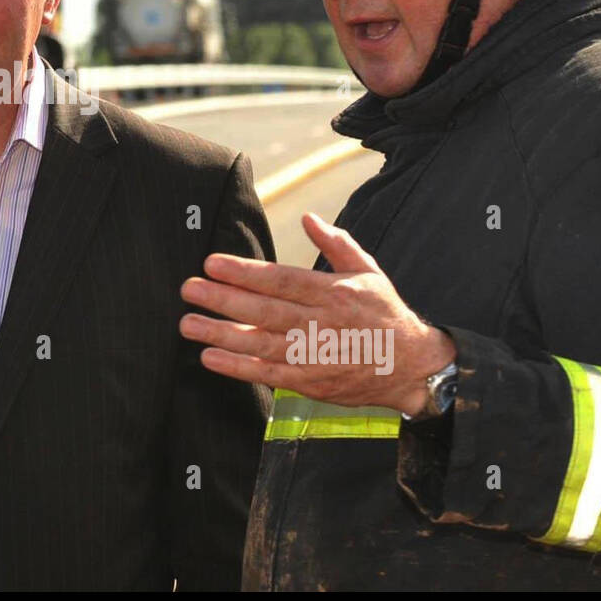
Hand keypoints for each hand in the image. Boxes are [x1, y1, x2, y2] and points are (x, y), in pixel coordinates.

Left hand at [179, 213, 455, 414]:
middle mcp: (321, 324)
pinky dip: (238, 368)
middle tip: (189, 289)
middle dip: (223, 299)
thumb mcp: (368, 272)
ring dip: (221, 334)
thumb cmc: (385, 315)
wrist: (412, 367)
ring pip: (260, 344)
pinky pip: (268, 375)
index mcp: (333, 293)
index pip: (281, 280)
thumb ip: (336, 244)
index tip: (212, 263)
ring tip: (188, 324)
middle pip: (264, 311)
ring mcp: (314, 356)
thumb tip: (309, 218)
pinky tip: (210, 357)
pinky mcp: (310, 382)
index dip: (245, 273)